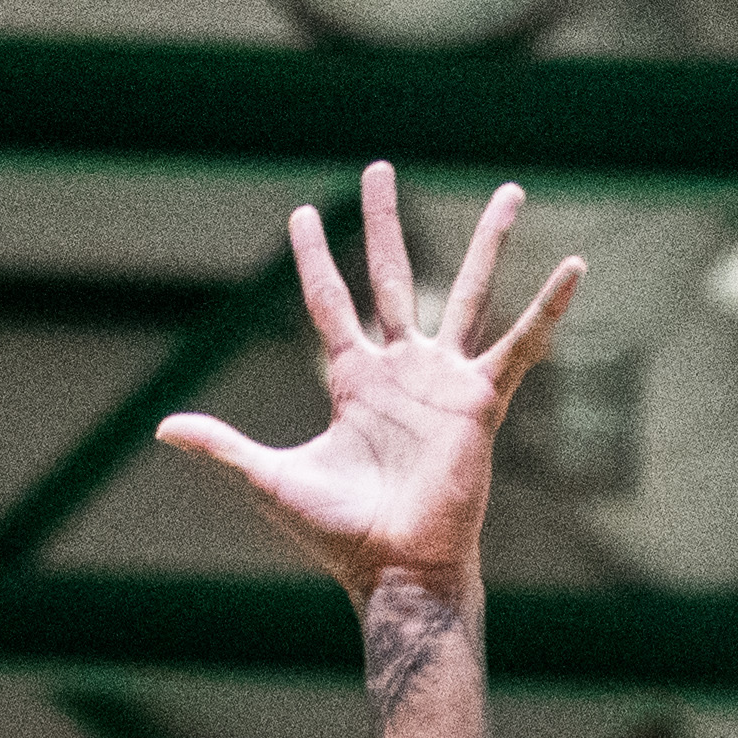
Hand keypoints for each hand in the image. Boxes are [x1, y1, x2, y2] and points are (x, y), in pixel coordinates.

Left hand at [156, 162, 581, 604]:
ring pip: (469, 293)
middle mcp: (400, 370)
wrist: (395, 570)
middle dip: (385, 222)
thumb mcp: (271, 479)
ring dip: (489, 242)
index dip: (315, 259)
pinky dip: (548, 310)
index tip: (305, 215)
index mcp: (352, 381)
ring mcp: (443, 381)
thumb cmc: (339, 535)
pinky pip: (520, 347)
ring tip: (511, 192)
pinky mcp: (480, 402)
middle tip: (378, 167)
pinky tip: (575, 268)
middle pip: (391, 275)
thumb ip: (224, 445)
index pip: (328, 303)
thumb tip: (163, 427)